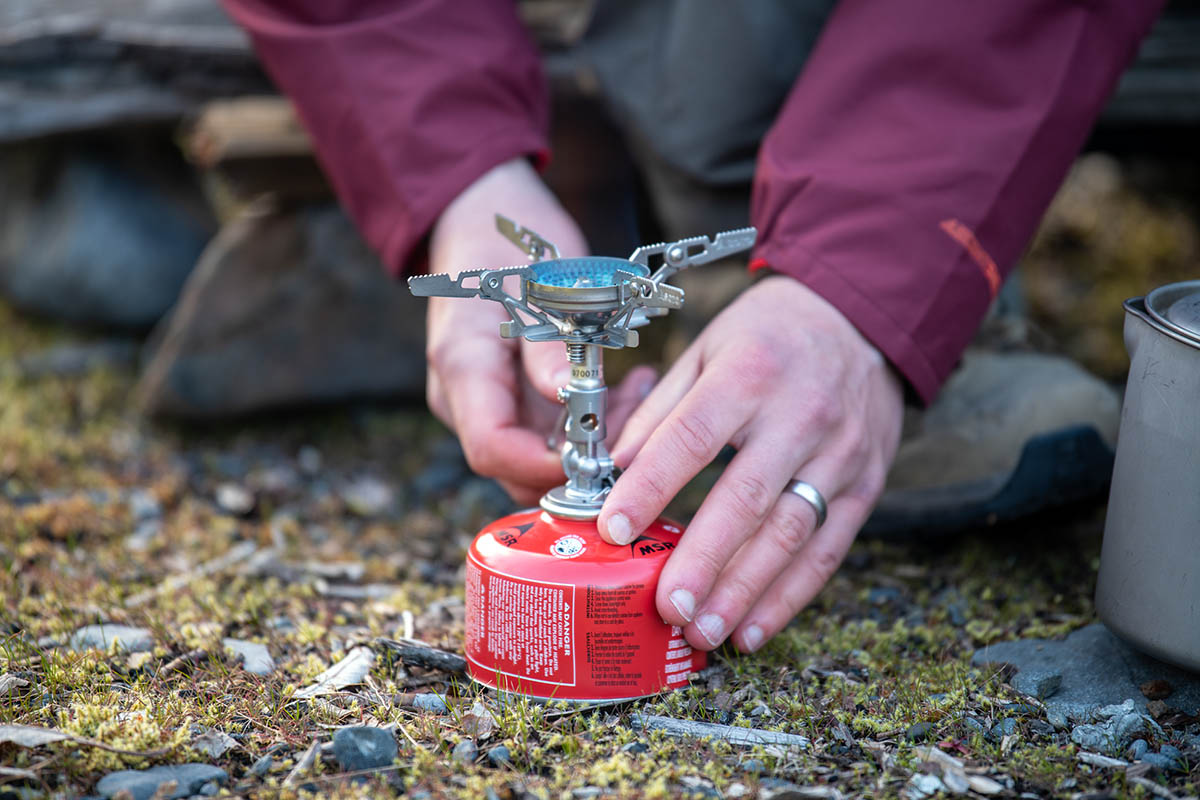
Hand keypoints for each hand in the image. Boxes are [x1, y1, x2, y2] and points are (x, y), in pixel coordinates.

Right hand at [425, 158, 654, 504]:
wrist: (477, 222)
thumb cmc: (505, 245)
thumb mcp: (537, 285)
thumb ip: (550, 348)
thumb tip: (572, 401)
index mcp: (463, 367)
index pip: (491, 447)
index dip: (544, 465)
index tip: (596, 456)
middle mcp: (465, 397)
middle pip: (514, 466)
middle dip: (576, 461)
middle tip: (632, 426)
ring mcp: (486, 402)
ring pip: (537, 456)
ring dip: (592, 441)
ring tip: (638, 394)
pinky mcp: (508, 399)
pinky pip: (547, 432)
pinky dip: (590, 421)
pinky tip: (629, 388)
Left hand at [597, 275, 903, 651]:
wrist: (860, 320)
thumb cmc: (767, 338)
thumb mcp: (705, 350)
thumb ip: (660, 411)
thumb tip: (613, 469)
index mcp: (748, 374)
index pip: (693, 437)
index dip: (651, 485)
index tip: (613, 528)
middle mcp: (800, 415)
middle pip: (747, 497)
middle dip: (704, 559)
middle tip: (665, 607)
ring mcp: (840, 454)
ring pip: (790, 533)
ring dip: (745, 591)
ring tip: (702, 631)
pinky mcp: (866, 484)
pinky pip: (828, 549)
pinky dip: (790, 596)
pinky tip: (753, 629)